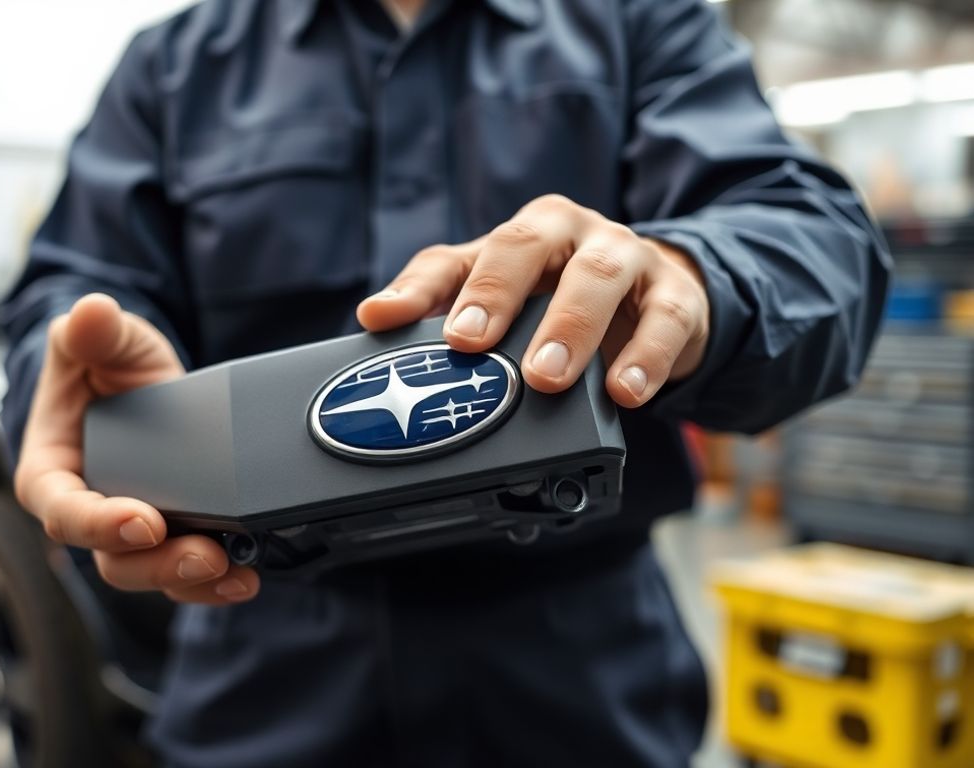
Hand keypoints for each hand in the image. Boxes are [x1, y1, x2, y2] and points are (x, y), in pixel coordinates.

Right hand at [14, 293, 259, 603]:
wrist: (144, 382)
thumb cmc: (107, 362)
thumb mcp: (104, 340)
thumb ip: (92, 331)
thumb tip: (89, 312)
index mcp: (52, 472)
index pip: (62, 510)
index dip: (98, 523)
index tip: (144, 522)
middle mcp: (88, 512)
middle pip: (113, 558)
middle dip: (157, 564)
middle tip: (203, 555)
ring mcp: (130, 531)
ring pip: (152, 573)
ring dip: (192, 581)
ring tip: (236, 574)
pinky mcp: (170, 536)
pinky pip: (185, 572)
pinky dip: (216, 581)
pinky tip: (248, 575)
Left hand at [357, 195, 709, 406]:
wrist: (663, 296)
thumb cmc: (565, 297)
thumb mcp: (502, 298)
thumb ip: (440, 302)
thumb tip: (373, 317)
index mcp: (520, 233)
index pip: (459, 254)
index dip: (420, 288)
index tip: (385, 321)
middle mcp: (570, 233)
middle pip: (526, 246)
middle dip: (495, 293)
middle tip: (469, 343)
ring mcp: (627, 258)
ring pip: (598, 277)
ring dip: (570, 328)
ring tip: (545, 378)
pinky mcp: (676, 296)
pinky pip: (666, 318)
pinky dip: (646, 356)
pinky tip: (626, 391)